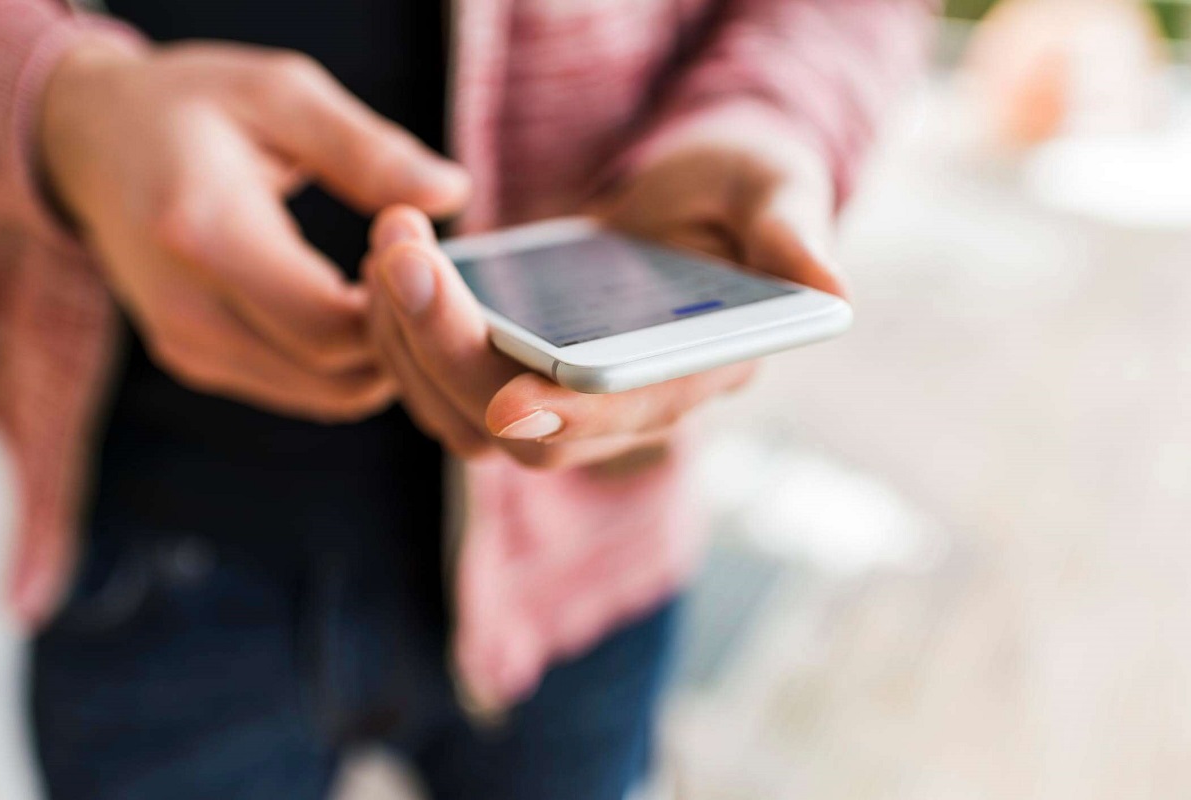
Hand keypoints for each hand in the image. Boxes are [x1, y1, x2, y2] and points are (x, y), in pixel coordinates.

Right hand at [40, 40, 471, 421]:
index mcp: (203, 233)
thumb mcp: (281, 94)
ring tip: (387, 287)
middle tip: (421, 278)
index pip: (329, 327)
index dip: (398, 308)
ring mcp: (186, 345)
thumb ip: (368, 150)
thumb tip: (451, 194)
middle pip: (334, 376)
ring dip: (377, 358)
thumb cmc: (193, 107)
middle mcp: (186, 309)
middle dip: (400, 341)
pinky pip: (299, 389)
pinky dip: (343, 363)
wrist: (91, 140)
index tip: (419, 255)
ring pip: (324, 396)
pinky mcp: (195, 360)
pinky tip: (352, 303)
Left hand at [364, 135, 841, 470]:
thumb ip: (792, 236)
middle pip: (521, 430)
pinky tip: (389, 262)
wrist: (694, 198)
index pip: (627, 418)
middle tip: (402, 255)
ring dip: (407, 343)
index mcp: (694, 373)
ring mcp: (561, 391)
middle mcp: (622, 403)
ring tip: (388, 244)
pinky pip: (439, 381)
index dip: (570, 416)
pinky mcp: (513, 364)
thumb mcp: (777, 191)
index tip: (509, 397)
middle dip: (449, 351)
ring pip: (463, 415)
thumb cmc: (744, 188)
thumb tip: (832, 289)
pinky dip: (401, 333)